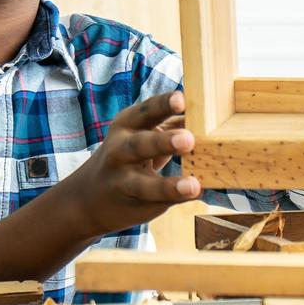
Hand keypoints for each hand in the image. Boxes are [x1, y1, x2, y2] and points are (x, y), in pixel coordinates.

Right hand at [70, 90, 200, 235]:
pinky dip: (176, 201)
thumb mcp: (142, 132)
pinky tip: (195, 198)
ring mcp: (124, 182)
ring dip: (169, 186)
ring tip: (192, 185)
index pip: (146, 112)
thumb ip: (172, 125)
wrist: (90, 196)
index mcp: (127, 125)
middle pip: (140, 145)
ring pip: (144, 185)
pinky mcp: (135, 205)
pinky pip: (157, 204)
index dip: (163, 105)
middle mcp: (120, 152)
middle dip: (163, 141)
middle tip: (188, 139)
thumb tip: (212, 117)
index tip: (181, 99)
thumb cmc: (129, 154)